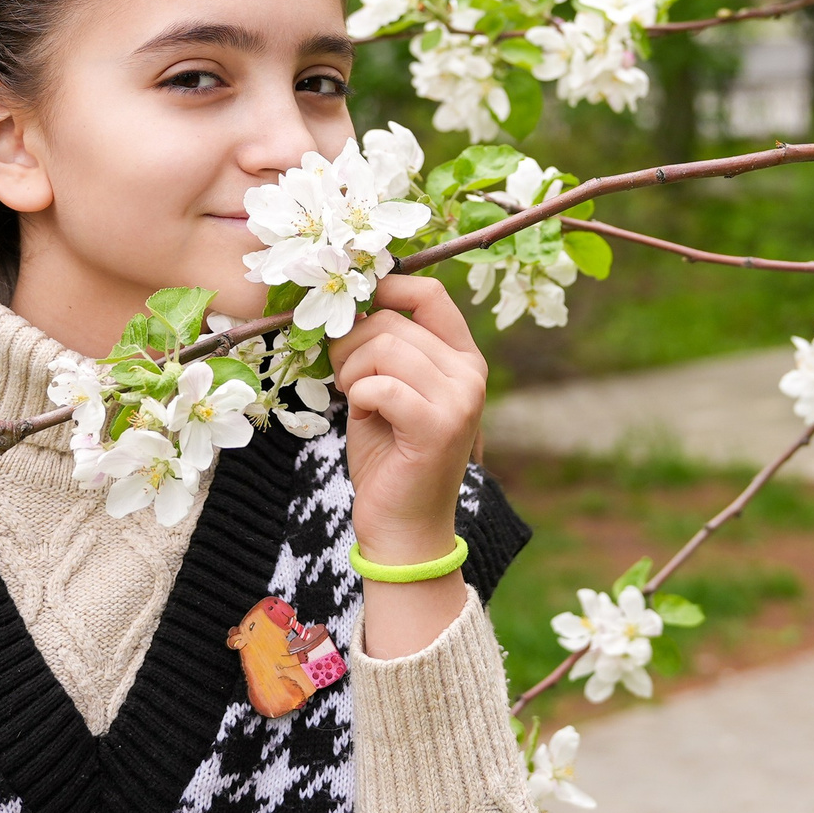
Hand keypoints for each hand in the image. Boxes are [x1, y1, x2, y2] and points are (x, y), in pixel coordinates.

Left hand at [332, 275, 487, 562]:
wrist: (402, 525)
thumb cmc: (388, 456)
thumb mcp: (386, 389)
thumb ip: (382, 346)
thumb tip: (349, 299)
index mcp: (462, 358)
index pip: (431, 293)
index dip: (385, 287)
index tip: (352, 308)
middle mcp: (470, 374)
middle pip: (394, 322)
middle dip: (350, 344)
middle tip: (342, 378)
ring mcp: (460, 400)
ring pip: (385, 348)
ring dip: (352, 372)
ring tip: (354, 399)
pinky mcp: (439, 427)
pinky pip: (381, 386)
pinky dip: (358, 397)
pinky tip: (362, 416)